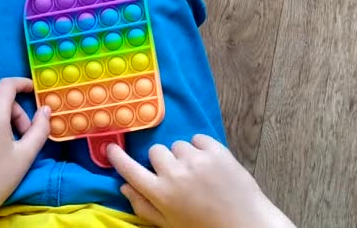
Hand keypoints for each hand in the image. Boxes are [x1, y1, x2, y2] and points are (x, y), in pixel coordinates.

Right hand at [107, 134, 295, 227]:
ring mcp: (196, 160)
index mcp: (160, 194)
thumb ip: (143, 206)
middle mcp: (175, 174)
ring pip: (177, 145)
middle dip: (162, 161)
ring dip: (183, 155)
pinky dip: (201, 148)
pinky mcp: (216, 151)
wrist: (246, 225)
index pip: (130, 170)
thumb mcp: (168, 224)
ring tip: (197, 172)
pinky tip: (209, 164)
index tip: (110, 148)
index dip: (118, 158)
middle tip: (176, 175)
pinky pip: (198, 138)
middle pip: (155, 151)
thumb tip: (123, 185)